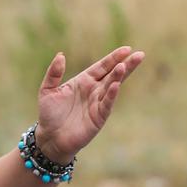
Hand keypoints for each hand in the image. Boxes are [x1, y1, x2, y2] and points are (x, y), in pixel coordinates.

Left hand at [34, 46, 144, 162]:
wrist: (51, 138)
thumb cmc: (49, 114)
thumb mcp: (47, 90)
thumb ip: (54, 73)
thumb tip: (61, 55)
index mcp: (84, 81)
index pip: (102, 66)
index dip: (114, 58)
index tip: (127, 49)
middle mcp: (94, 90)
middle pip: (113, 74)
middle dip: (126, 65)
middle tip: (140, 55)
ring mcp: (98, 103)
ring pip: (112, 87)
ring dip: (118, 76)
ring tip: (124, 66)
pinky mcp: (98, 117)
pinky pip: (107, 104)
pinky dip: (112, 95)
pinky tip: (116, 85)